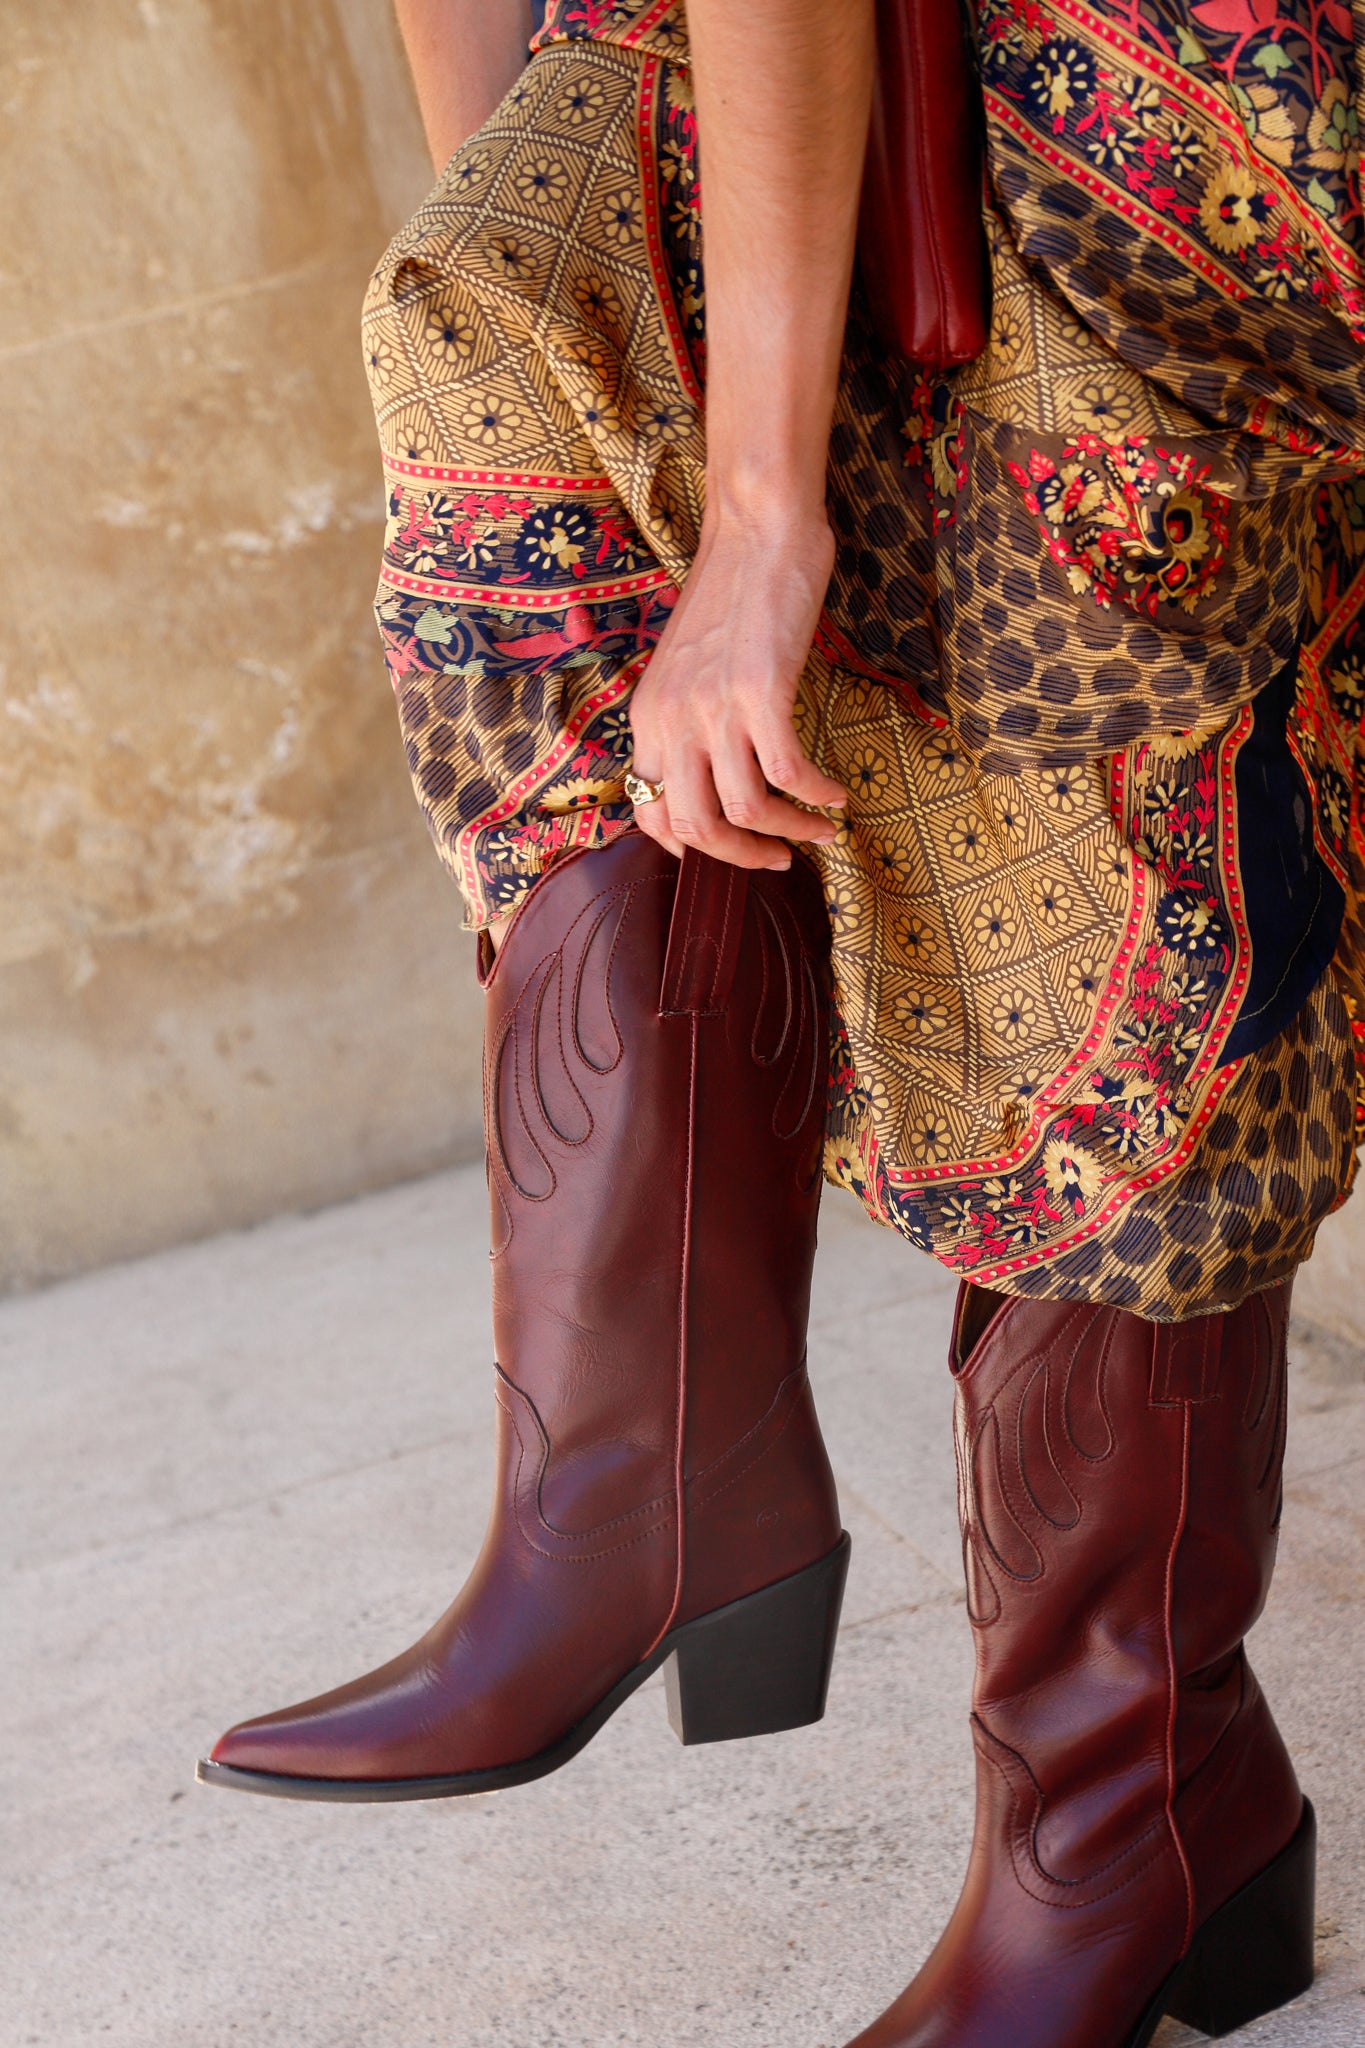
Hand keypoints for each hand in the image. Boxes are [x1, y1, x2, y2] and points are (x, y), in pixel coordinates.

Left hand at [627, 510, 846, 869]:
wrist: (757, 529)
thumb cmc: (732, 592)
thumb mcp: (688, 666)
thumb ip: (690, 718)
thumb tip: (715, 771)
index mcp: (647, 717)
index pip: (650, 814)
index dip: (690, 848)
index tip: (731, 849)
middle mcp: (671, 719)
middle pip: (695, 828)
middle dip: (743, 856)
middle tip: (781, 856)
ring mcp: (714, 708)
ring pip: (745, 811)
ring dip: (792, 831)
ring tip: (823, 827)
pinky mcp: (761, 693)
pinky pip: (789, 776)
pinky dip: (817, 797)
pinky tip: (837, 795)